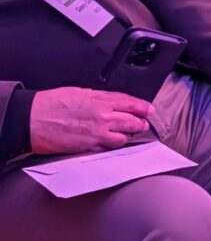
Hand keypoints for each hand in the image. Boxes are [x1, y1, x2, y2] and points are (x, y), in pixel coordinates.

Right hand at [29, 87, 153, 154]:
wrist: (32, 119)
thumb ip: (99, 98)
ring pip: (124, 137)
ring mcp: (98, 133)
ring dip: (127, 136)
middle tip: (142, 124)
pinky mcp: (90, 147)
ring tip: (127, 134)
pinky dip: (113, 146)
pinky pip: (108, 148)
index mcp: (102, 100)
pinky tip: (112, 143)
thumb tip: (110, 102)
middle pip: (133, 121)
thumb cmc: (51, 104)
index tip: (149, 110)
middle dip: (139, 123)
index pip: (131, 103)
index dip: (143, 107)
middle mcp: (104, 116)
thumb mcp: (79, 92)